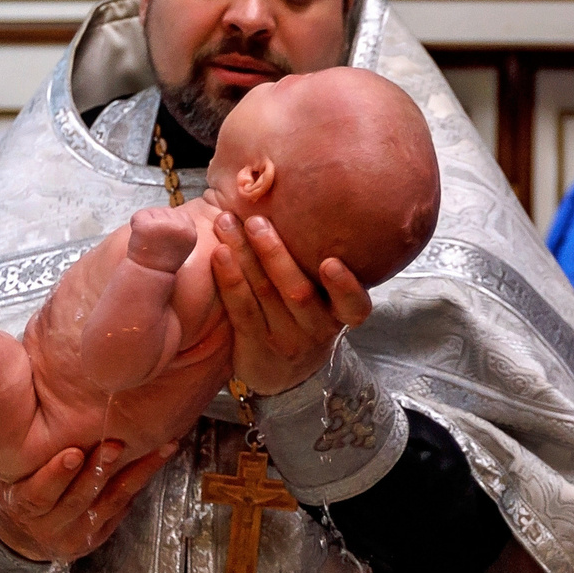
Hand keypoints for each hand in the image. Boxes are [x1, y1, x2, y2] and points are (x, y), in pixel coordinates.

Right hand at [0, 440, 178, 565]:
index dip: (56, 475)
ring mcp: (73, 535)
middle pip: (79, 499)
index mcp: (20, 505)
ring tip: (160, 447)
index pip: (37, 495)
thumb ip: (18, 445)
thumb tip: (28, 399)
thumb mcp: (6, 467)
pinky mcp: (95, 538)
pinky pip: (121, 510)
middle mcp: (47, 525)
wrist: (21, 530)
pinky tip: (157, 460)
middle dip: (100, 470)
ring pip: (109, 504)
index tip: (73, 452)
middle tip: (118, 445)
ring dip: (137, 474)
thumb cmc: (16, 483)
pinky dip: (139, 484)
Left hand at [210, 211, 373, 395]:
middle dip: (275, 253)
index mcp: (339, 314)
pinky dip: (230, 280)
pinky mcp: (255, 347)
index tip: (330, 263)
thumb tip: (308, 200)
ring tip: (227, 223)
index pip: (354, 306)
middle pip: (298, 291)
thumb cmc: (301, 315)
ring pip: (265, 296)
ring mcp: (286, 341)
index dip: (344, 286)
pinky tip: (219, 254)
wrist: (280, 372)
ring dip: (245, 256)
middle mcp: (317, 329)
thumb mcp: (323, 298)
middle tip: (256, 220)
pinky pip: (242, 310)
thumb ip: (318, 262)